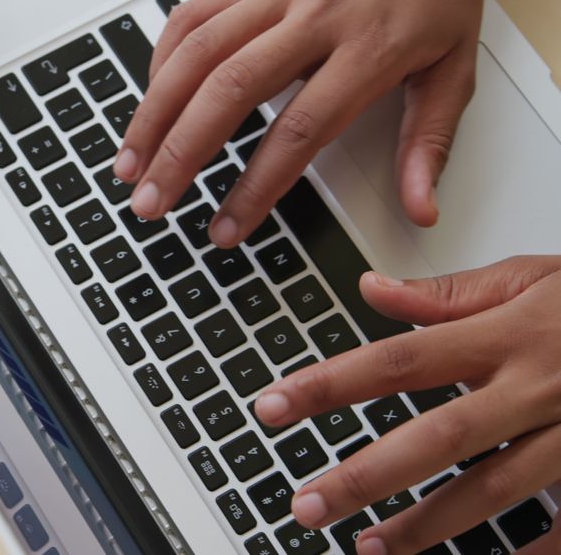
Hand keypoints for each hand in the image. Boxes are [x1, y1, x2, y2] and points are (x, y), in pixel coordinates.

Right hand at [114, 0, 483, 246]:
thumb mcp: (453, 67)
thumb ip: (429, 141)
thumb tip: (419, 208)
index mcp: (368, 49)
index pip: (298, 131)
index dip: (255, 187)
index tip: (227, 228)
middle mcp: (314, 16)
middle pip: (230, 92)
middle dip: (180, 155)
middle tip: (151, 203)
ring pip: (198, 53)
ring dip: (155, 113)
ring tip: (131, 163)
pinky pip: (193, 14)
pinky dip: (162, 57)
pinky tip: (150, 99)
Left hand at [254, 256, 560, 553]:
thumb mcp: (532, 277)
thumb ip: (449, 293)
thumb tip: (372, 288)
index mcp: (509, 334)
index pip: (398, 360)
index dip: (328, 385)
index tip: (271, 406)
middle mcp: (538, 386)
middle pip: (436, 438)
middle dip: (365, 476)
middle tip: (307, 504)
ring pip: (493, 490)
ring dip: (427, 526)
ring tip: (368, 547)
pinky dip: (534, 550)